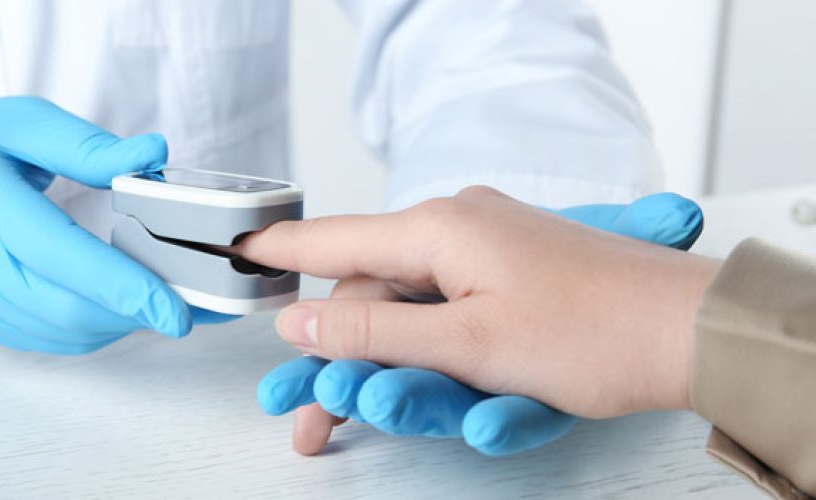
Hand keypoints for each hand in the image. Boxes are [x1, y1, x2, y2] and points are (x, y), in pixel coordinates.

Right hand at [0, 96, 191, 352]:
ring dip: (114, 324)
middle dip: (132, 312)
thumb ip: (85, 144)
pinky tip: (110, 307)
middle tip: (184, 302)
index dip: (122, 287)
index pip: (58, 255)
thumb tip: (151, 155)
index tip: (175, 310)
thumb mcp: (18, 120)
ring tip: (153, 298)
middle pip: (62, 307)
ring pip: (55, 332)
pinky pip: (38, 340)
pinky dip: (84, 330)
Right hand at [256, 193, 705, 454]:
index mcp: (440, 229)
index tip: (237, 255)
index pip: (335, 240)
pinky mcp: (512, 276)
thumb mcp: (465, 344)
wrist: (693, 331)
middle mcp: (459, 228)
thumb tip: (301, 325)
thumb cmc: (594, 333)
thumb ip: (374, 335)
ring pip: (410, 309)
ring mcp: (488, 251)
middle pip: (371, 295)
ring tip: (356, 418)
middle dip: (338, 360)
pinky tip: (423, 386)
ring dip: (383, 364)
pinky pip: (449, 310)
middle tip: (312, 420)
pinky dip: (428, 350)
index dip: (280, 252)